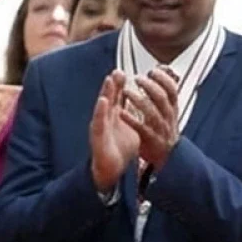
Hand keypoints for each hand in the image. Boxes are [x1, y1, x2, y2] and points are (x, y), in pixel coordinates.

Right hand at [89, 70, 141, 190]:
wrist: (112, 171)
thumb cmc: (121, 151)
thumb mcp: (131, 130)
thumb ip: (134, 117)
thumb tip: (143, 108)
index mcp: (116, 118)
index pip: (117, 98)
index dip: (120, 86)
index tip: (123, 72)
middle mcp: (106, 120)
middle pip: (110, 98)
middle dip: (113, 85)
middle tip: (118, 70)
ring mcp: (101, 127)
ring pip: (103, 107)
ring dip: (106, 93)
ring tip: (109, 80)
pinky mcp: (97, 137)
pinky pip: (98, 122)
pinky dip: (100, 111)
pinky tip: (103, 101)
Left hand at [122, 66, 181, 168]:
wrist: (168, 159)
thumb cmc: (163, 131)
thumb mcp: (167, 112)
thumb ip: (163, 93)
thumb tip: (163, 69)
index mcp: (172, 110)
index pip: (172, 90)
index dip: (163, 79)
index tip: (153, 70)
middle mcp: (168, 118)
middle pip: (162, 98)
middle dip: (150, 86)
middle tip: (137, 78)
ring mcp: (160, 130)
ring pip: (152, 112)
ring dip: (139, 100)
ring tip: (126, 92)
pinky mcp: (151, 141)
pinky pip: (142, 129)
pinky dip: (132, 120)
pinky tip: (122, 112)